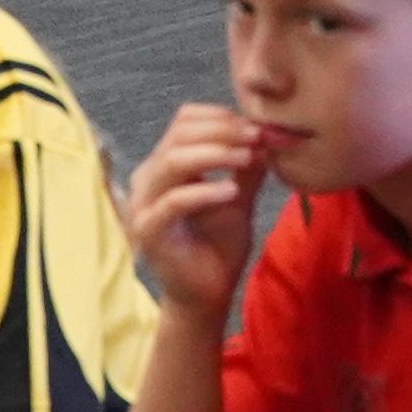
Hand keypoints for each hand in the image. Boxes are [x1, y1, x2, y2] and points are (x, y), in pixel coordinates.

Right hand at [123, 104, 274, 315]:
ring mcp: (144, 204)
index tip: (258, 126)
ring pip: (173, 162)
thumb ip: (246, 166)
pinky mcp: (148, 230)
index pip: (184, 121)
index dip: (221, 117)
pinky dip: (204, 191)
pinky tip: (231, 192)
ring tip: (247, 158)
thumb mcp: (238, 196)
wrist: (208, 293)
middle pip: (178, 135)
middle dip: (222, 131)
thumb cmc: (218, 244)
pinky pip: (173, 202)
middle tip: (257, 137)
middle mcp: (149, 178)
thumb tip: (267, 132)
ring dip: (214, 154)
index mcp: (166, 164)